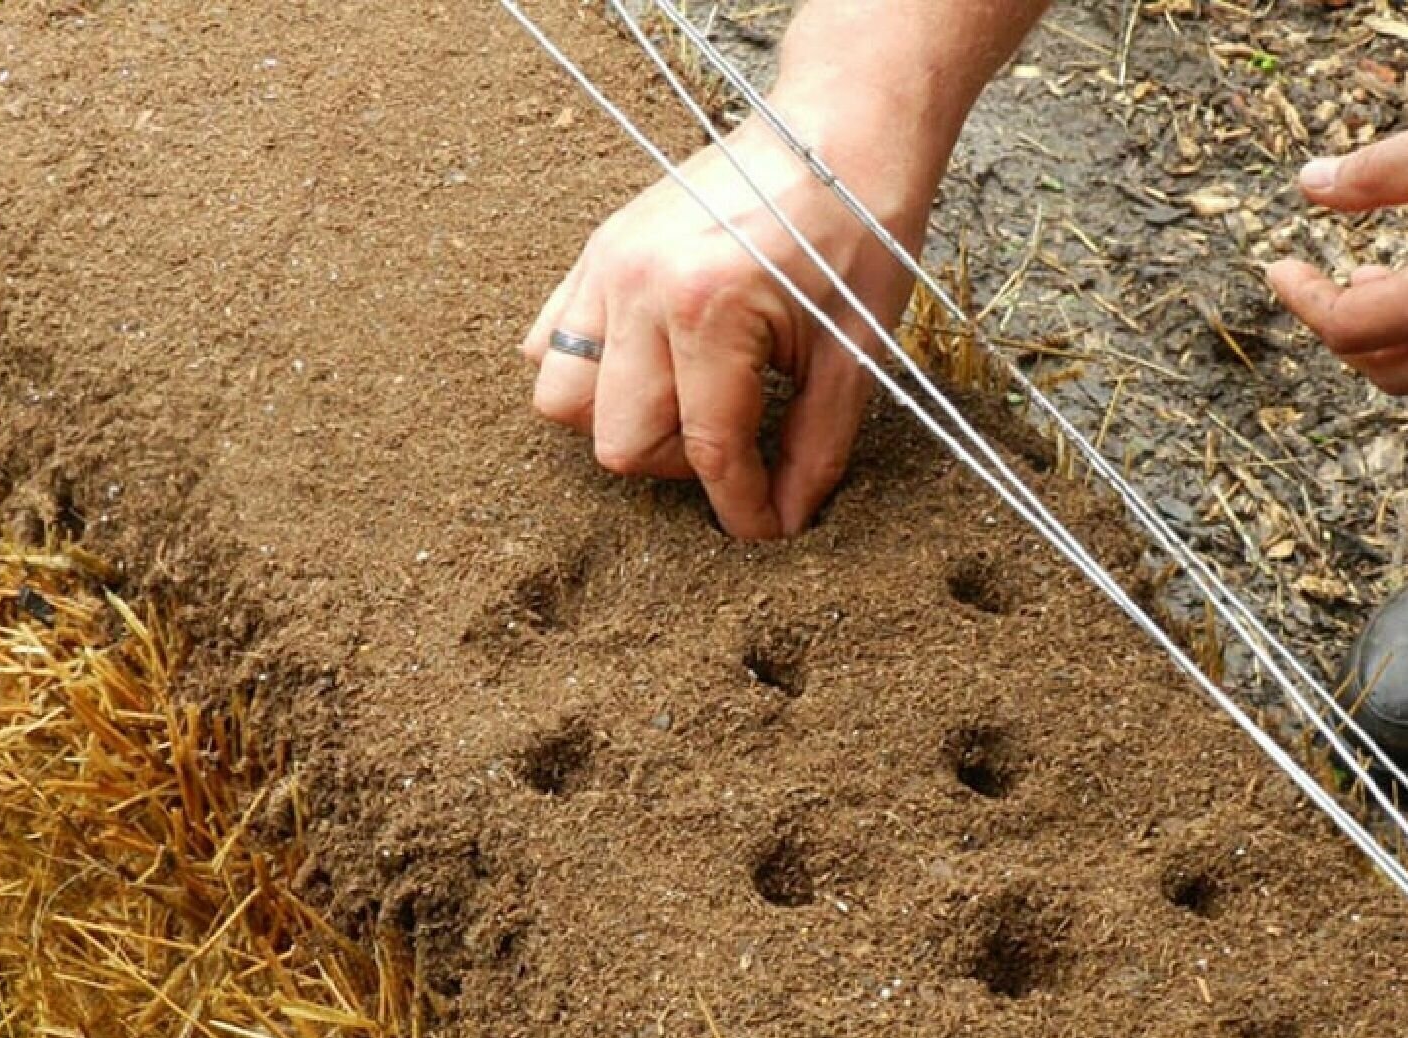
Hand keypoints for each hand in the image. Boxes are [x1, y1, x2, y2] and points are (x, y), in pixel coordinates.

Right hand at [522, 117, 930, 539]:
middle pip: (617, 440)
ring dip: (621, 423)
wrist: (837, 136)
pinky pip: (550, 342)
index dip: (741, 506)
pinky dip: (588, 373)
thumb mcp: (853, 353)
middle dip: (679, 466)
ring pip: (563, 399)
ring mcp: (607, 267)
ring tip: (686, 409)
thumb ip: (816, 448)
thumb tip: (786, 521)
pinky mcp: (597, 254)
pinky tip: (652, 369)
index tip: (765, 530)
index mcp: (709, 309)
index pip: (707, 450)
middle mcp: (640, 288)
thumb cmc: (856, 235)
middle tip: (738, 449)